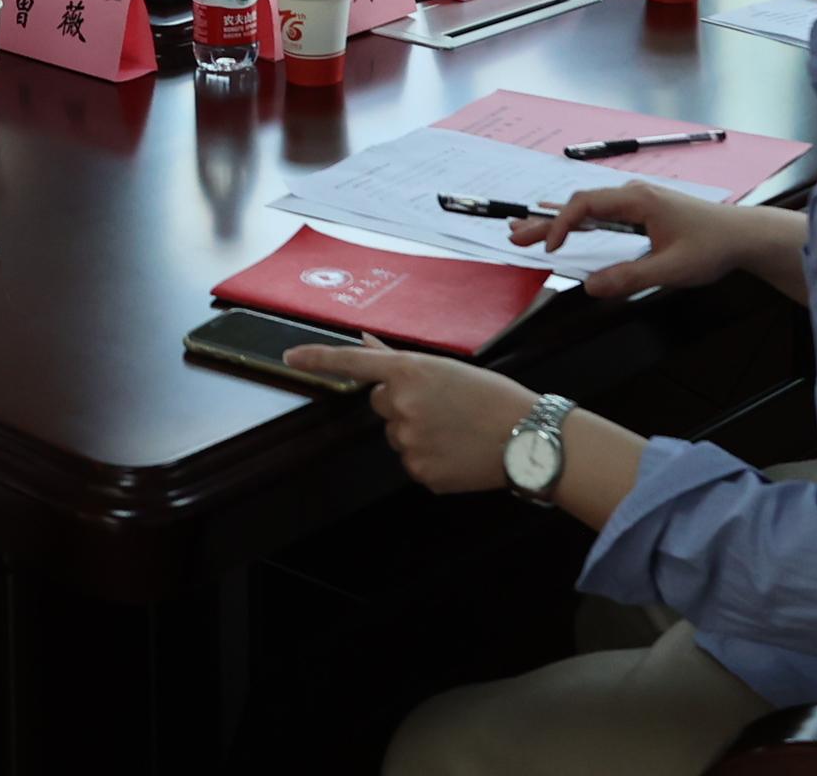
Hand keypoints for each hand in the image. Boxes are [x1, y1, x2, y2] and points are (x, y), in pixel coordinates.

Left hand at [279, 340, 539, 493]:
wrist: (527, 438)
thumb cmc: (492, 395)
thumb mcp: (446, 368)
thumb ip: (399, 361)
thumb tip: (365, 342)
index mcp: (409, 373)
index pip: (352, 364)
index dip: (317, 359)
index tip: (289, 356)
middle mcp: (402, 407)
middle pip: (381, 404)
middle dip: (403, 404)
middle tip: (443, 405)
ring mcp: (409, 443)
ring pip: (397, 435)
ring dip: (418, 431)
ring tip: (456, 429)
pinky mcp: (421, 473)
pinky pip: (413, 462)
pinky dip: (431, 457)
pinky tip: (457, 451)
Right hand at [513, 182, 761, 302]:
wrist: (742, 236)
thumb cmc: (712, 248)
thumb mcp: (672, 269)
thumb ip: (630, 277)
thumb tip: (590, 286)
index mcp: (637, 201)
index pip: (585, 205)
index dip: (561, 225)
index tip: (550, 249)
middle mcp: (632, 196)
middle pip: (579, 205)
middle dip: (545, 222)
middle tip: (513, 236)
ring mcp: (636, 203)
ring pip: (587, 211)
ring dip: (557, 222)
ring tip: (523, 231)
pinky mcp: (641, 213)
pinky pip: (601, 215)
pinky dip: (577, 222)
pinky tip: (560, 224)